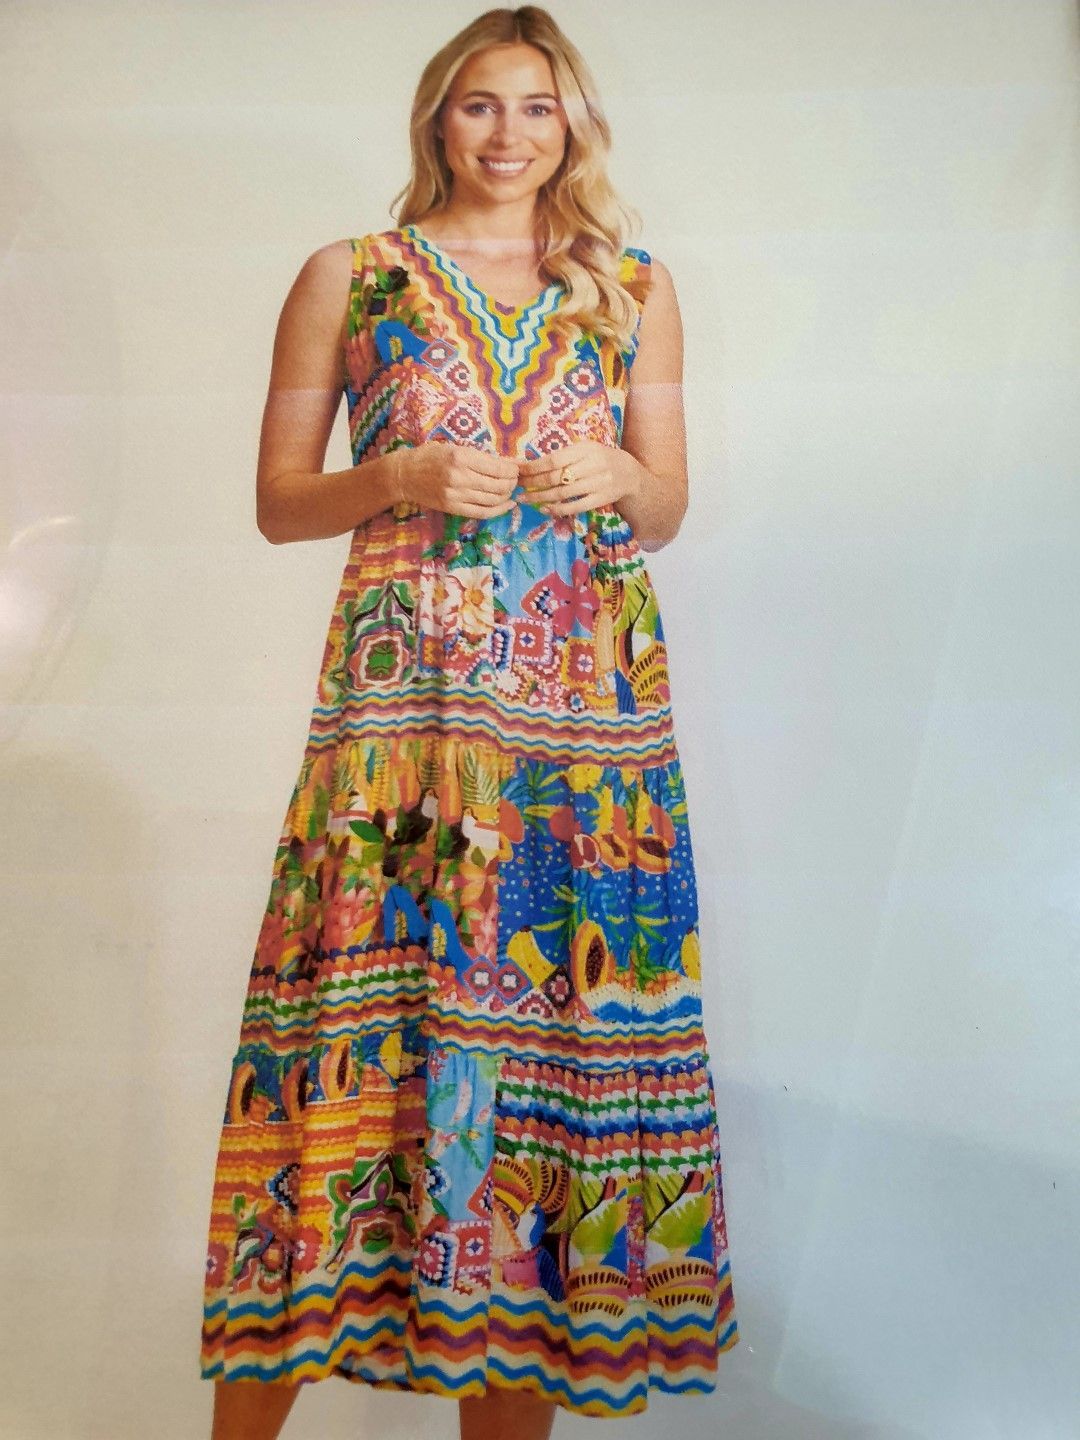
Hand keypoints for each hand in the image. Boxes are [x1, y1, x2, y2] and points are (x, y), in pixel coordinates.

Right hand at [398, 441, 519, 518]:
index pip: (498, 468)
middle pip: (499, 485)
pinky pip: (482, 512)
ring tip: (510, 490)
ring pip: (493, 499)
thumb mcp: (456, 448)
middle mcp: (460, 477)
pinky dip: (499, 510)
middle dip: (512, 483)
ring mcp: (456, 495)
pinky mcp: (452, 508)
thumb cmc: (431, 456)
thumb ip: (483, 457)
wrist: (405, 474)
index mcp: (462, 457)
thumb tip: (512, 463)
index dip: (512, 470)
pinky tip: (507, 505)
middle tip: (515, 480)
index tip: (516, 469)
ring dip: (507, 496)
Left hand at [517, 441, 641, 515]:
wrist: (629, 473)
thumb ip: (564, 455)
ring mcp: (597, 484)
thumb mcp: (585, 449)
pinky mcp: (600, 499)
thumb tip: (531, 462)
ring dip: (540, 497)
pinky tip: (545, 509)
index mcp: (585, 449)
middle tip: (518, 487)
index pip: (554, 459)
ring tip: (525, 499)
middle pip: (556, 477)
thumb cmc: (599, 459)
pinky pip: (575, 507)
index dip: (534, 467)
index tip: (519, 471)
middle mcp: (592, 465)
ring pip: (563, 493)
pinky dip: (558, 509)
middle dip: (533, 483)